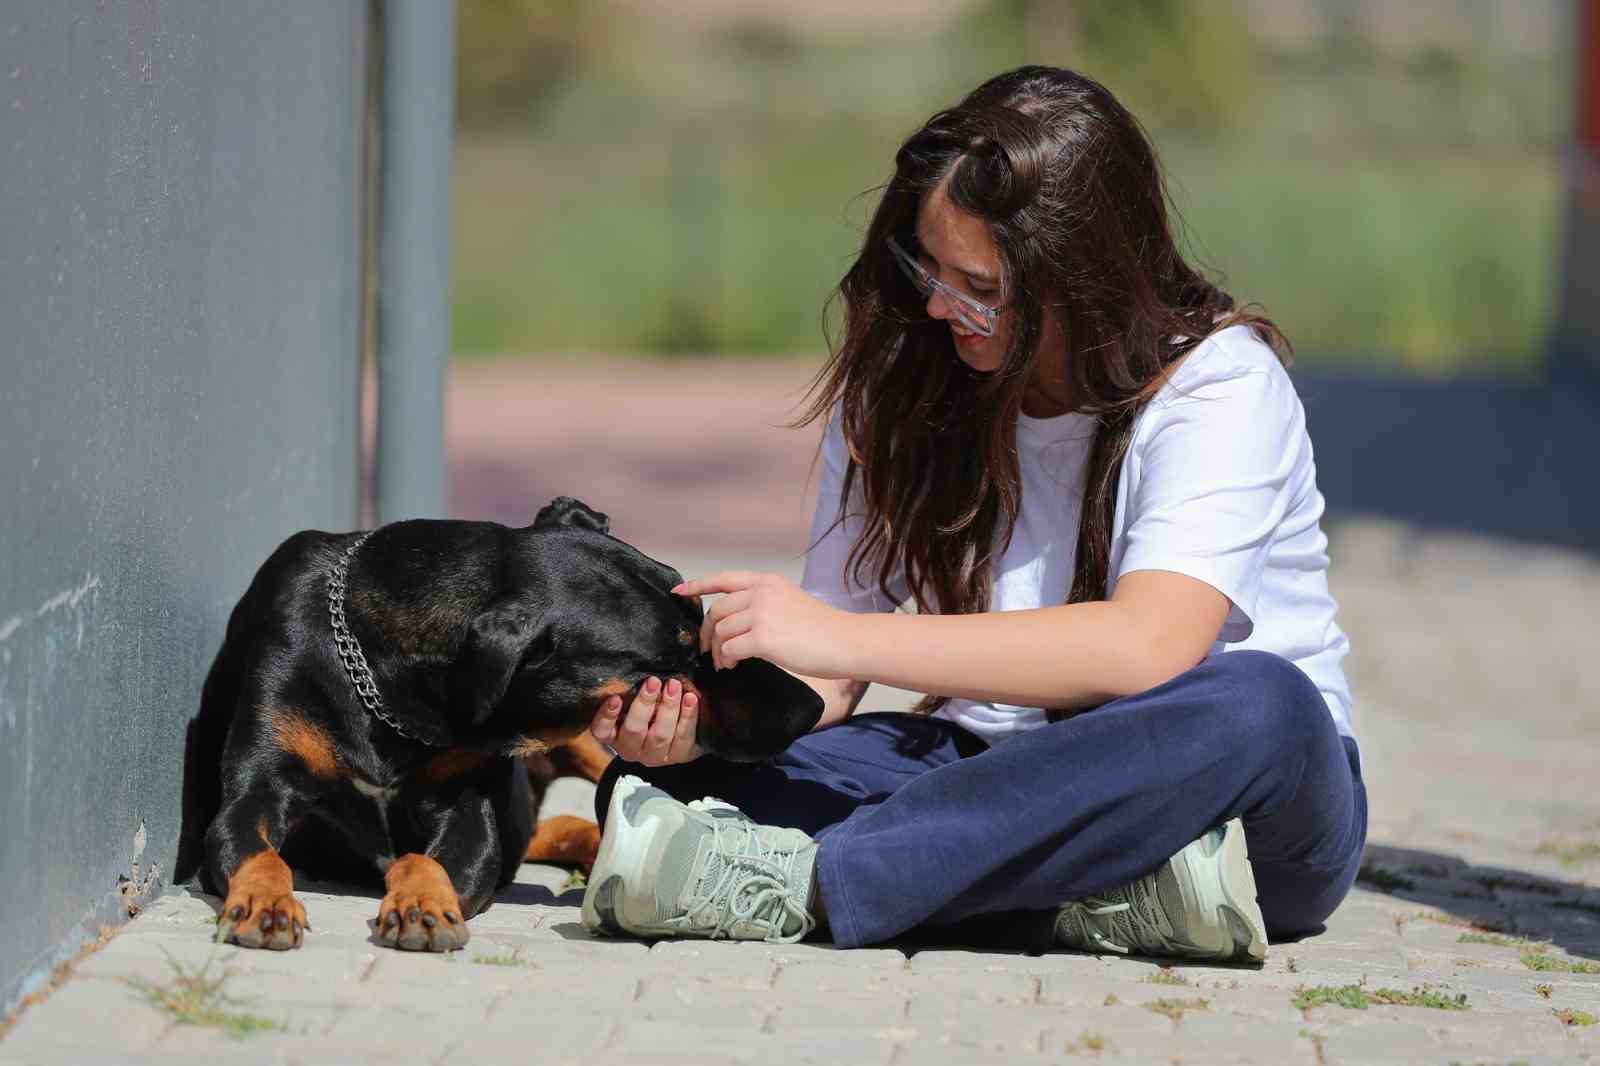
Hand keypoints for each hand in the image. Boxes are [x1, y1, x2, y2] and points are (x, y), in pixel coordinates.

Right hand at [589, 676, 703, 766]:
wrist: (680, 736)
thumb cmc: (649, 710)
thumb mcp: (634, 702)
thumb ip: (631, 691)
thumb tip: (637, 665)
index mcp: (615, 736)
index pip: (602, 730)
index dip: (606, 716)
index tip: (615, 697)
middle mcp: (632, 749)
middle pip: (634, 730)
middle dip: (644, 704)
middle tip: (653, 682)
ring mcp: (656, 755)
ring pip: (660, 734)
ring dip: (668, 708)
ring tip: (674, 686)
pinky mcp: (679, 755)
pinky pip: (683, 736)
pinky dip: (688, 716)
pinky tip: (690, 698)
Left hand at [673, 570, 855, 678]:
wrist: (846, 641)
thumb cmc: (824, 629)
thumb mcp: (790, 602)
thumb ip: (763, 605)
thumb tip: (735, 624)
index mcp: (768, 581)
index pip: (725, 578)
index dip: (698, 585)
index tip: (679, 591)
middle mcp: (762, 593)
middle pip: (717, 611)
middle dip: (707, 632)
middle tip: (708, 650)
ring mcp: (762, 614)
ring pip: (721, 631)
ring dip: (717, 651)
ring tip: (725, 663)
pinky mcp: (763, 638)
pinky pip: (729, 649)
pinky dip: (726, 660)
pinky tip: (733, 666)